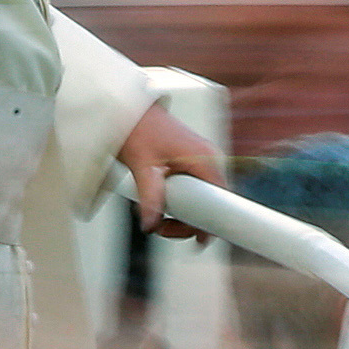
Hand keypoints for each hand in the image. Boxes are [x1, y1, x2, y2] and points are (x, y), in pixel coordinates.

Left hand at [115, 100, 221, 240]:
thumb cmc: (137, 127)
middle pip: (211, 203)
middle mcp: (208, 158)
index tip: (197, 240)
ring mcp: (200, 159)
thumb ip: (149, 197)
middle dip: (187, 221)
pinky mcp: (190, 160)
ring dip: (181, 213)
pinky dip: (179, 201)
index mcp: (204, 159)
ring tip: (156, 217)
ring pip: (201, 197)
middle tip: (161, 228)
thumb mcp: (143, 166)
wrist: (127, 108)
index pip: (221, 200)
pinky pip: (194, 188)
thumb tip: (152, 223)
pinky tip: (160, 203)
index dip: (210, 223)